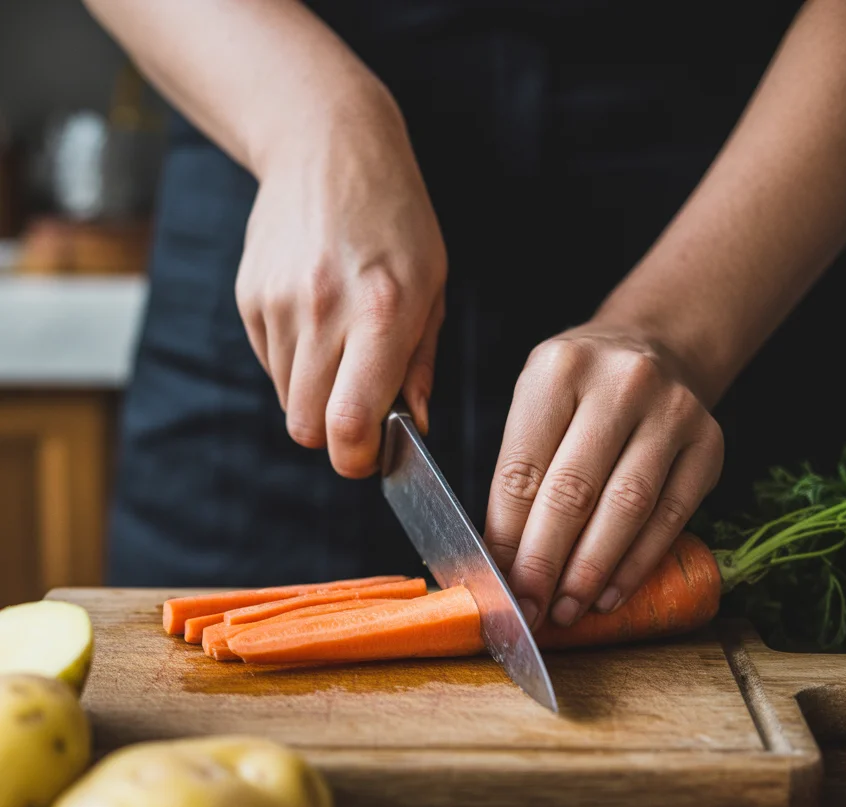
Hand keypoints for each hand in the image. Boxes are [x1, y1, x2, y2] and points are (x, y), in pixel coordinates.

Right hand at [236, 77, 446, 477]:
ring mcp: (280, 303)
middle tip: (358, 414)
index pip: (349, 423)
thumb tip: (414, 425)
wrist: (328, 146)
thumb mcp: (431, 287)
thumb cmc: (395, 220)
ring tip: (340, 352)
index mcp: (381, 313)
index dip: (355, 458)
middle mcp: (324, 311)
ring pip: (287, 400)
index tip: (367, 457)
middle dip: (333, 435)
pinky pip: (270, 364)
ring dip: (314, 396)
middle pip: (308, 426)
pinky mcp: (250, 297)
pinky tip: (315, 322)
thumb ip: (419, 364)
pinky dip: (293, 364)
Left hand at [485, 325, 723, 628]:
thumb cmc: (582, 391)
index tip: (496, 585)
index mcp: (559, 369)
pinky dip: (636, 565)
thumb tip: (500, 561)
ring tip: (565, 610)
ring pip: (626, 508)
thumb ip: (519, 474)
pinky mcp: (709, 444)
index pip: (522, 469)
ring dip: (590, 571)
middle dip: (544, 563)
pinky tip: (608, 594)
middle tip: (529, 610)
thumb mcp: (537, 406)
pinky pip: (670, 517)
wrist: (659, 348)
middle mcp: (621, 383)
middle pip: (573, 491)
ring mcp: (672, 412)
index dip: (506, 537)